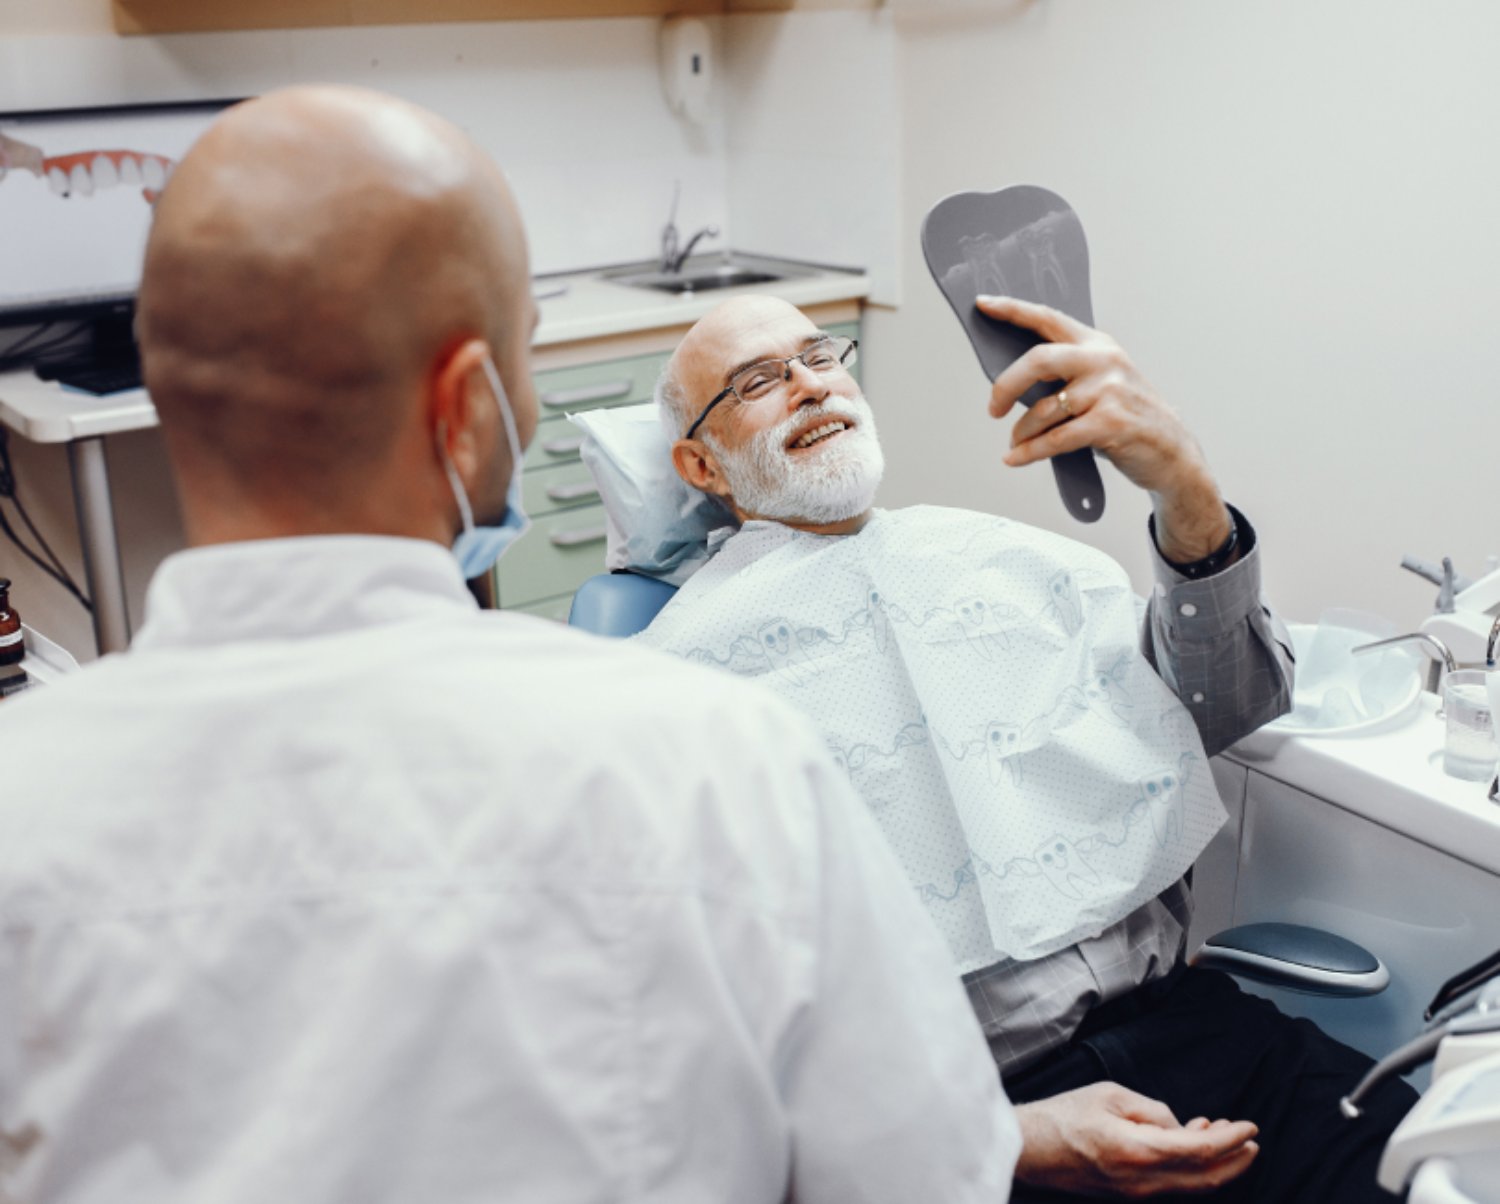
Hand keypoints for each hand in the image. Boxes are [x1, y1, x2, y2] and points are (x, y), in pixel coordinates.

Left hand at [977, 294, 1231, 563]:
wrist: (1172, 452)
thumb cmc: (1130, 417)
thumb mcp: (1103, 383)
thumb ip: (1067, 375)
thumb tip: (1013, 382)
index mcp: (1098, 345)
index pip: (1048, 318)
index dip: (1012, 310)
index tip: (983, 304)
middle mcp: (1104, 361)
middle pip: (1038, 360)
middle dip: (1006, 385)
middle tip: (992, 408)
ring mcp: (1109, 391)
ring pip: (1044, 409)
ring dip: (1022, 431)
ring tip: (1016, 442)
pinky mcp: (1110, 423)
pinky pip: (1055, 439)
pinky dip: (1030, 451)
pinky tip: (1016, 458)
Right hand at [1014, 1082, 1259, 1197]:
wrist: (1029, 1150)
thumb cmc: (1062, 1117)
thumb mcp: (1110, 1096)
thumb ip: (1152, 1110)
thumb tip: (1178, 1125)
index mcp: (1140, 1151)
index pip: (1201, 1150)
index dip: (1232, 1140)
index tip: (1250, 1127)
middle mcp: (1144, 1181)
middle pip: (1206, 1179)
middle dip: (1236, 1161)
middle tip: (1251, 1141)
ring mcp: (1137, 1192)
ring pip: (1192, 1186)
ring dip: (1215, 1165)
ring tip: (1224, 1136)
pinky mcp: (1129, 1194)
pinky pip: (1173, 1185)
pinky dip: (1192, 1169)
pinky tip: (1189, 1144)